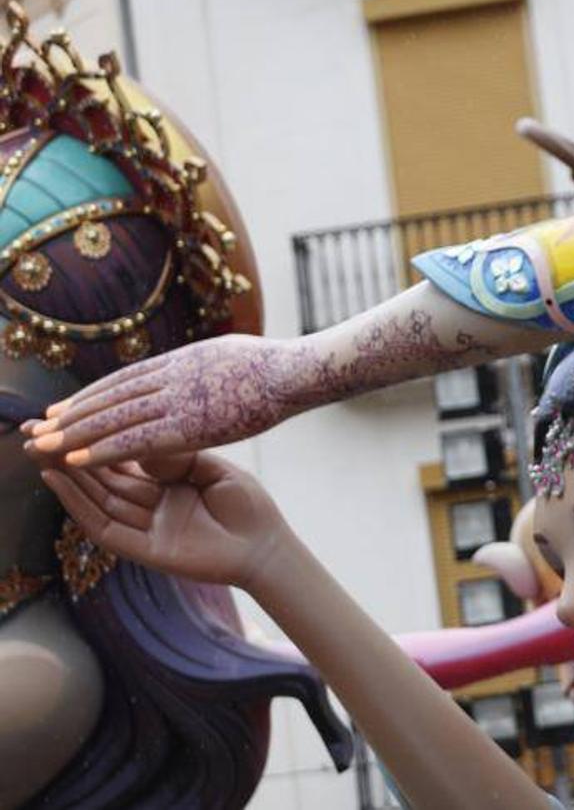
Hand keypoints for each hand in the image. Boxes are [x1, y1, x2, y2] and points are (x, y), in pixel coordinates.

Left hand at [25, 334, 301, 467]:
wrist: (293, 372)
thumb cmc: (274, 366)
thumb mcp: (229, 354)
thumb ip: (204, 363)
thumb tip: (194, 362)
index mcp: (181, 360)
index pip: (125, 379)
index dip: (93, 394)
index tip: (68, 405)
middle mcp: (170, 378)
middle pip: (111, 396)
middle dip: (73, 414)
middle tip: (40, 426)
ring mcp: (177, 400)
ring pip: (114, 417)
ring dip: (75, 433)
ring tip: (44, 445)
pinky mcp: (188, 425)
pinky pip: (135, 440)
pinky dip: (103, 449)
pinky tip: (78, 459)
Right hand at [40, 452, 291, 589]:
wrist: (267, 545)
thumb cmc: (248, 506)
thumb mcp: (212, 469)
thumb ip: (176, 456)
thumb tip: (136, 441)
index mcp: (168, 485)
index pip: (123, 460)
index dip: (95, 442)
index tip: (67, 419)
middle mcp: (151, 505)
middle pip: (102, 479)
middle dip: (70, 456)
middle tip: (36, 432)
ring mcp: (146, 527)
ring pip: (96, 500)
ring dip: (66, 477)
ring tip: (38, 450)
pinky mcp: (146, 550)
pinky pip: (104, 528)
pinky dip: (79, 506)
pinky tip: (58, 481)